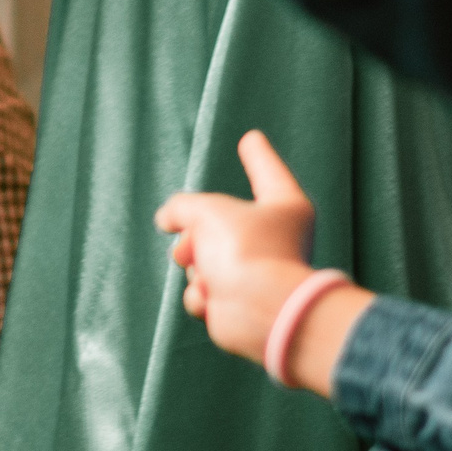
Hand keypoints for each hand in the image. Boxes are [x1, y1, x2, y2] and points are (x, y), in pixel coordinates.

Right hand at [153, 131, 319, 361]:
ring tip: (207, 275)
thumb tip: (168, 219)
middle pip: (218, 224)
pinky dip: (201, 296)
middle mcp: (274, 240)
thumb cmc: (245, 250)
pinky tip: (212, 298)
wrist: (259, 311)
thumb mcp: (205, 210)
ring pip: (204, 261)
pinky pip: (204, 293)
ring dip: (195, 268)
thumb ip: (181, 207)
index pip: (267, 171)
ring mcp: (256, 274)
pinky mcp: (239, 305)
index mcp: (283, 207)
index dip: (257, 156)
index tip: (250, 140)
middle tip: (189, 245)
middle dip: (194, 235)